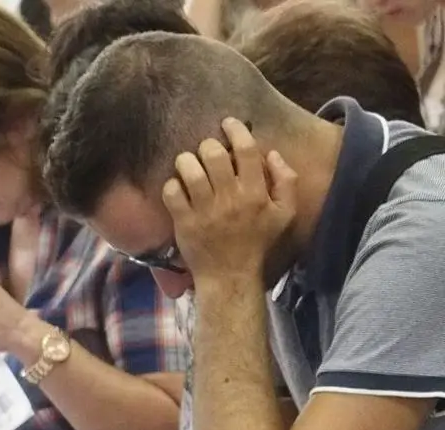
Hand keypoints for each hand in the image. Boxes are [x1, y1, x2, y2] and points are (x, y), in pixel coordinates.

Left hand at [163, 117, 296, 280]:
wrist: (230, 276)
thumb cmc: (257, 243)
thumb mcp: (285, 214)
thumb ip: (286, 181)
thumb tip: (272, 153)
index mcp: (255, 192)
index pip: (245, 150)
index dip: (235, 131)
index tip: (227, 124)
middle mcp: (229, 197)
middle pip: (214, 154)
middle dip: (208, 146)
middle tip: (206, 151)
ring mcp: (204, 210)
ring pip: (189, 170)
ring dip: (186, 161)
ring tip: (188, 165)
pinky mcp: (184, 222)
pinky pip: (172, 193)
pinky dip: (172, 185)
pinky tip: (177, 188)